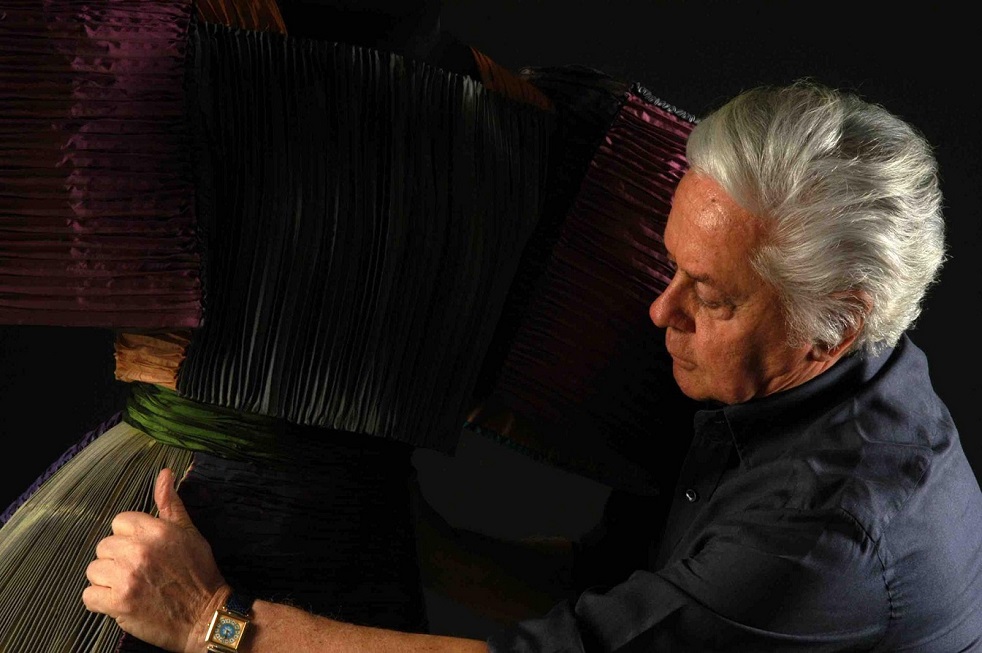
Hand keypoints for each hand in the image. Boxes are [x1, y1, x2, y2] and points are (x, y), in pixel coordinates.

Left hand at [82, 467, 230, 652]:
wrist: (206, 615)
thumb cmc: (199, 573)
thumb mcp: (189, 533)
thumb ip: (170, 504)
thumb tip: (164, 473)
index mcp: (156, 531)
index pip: (119, 522)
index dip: (129, 535)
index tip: (142, 549)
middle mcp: (138, 551)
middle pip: (104, 546)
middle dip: (117, 558)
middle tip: (137, 570)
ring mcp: (127, 578)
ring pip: (94, 570)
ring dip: (107, 580)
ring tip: (128, 585)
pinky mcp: (119, 604)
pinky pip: (89, 596)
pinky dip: (100, 601)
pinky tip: (119, 601)